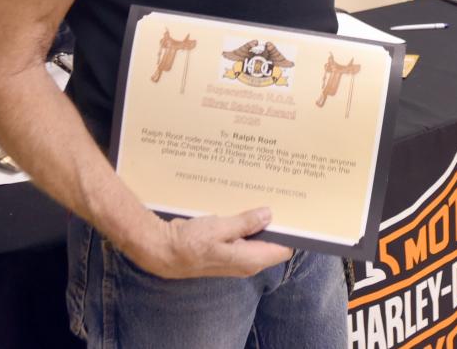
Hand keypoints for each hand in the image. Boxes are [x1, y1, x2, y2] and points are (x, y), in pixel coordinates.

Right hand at [128, 206, 291, 278]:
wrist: (162, 251)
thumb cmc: (189, 244)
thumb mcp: (218, 229)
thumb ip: (245, 223)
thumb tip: (268, 214)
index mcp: (249, 260)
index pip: (282, 249)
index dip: (290, 231)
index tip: (295, 211)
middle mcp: (246, 261)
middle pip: (272, 242)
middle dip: (277, 222)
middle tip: (280, 195)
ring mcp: (235, 255)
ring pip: (257, 237)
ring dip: (259, 220)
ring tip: (264, 194)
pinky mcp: (226, 248)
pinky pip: (243, 235)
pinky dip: (246, 222)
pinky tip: (243, 204)